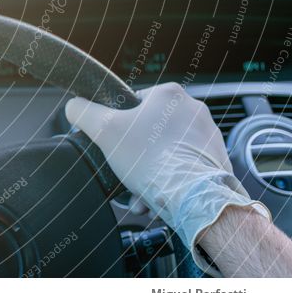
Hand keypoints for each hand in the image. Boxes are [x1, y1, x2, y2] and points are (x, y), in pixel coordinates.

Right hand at [65, 82, 269, 274]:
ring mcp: (209, 136)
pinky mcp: (217, 160)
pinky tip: (156, 198)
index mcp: (169, 94)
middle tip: (126, 171)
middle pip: (150, 130)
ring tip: (140, 192)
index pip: (134, 103)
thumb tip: (73, 106)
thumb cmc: (152, 159)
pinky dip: (168, 181)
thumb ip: (83, 112)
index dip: (119, 124)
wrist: (193, 197)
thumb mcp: (104, 129)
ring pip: (166, 151)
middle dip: (134, 154)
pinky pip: (184, 168)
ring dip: (149, 171)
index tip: (115, 143)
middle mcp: (193, 110)